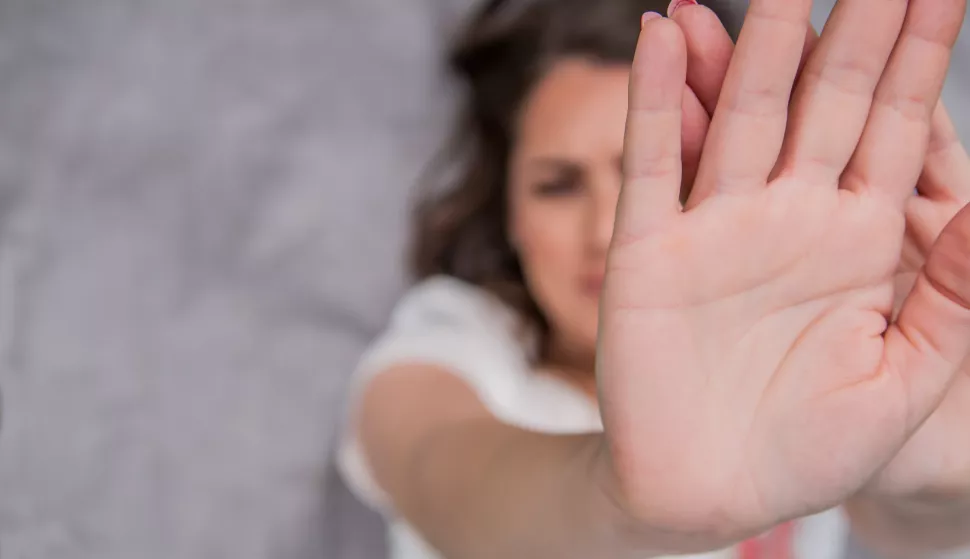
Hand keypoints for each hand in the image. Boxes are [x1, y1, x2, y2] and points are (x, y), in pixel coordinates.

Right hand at [595, 0, 969, 547]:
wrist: (707, 494)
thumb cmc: (809, 449)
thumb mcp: (906, 380)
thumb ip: (954, 295)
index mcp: (857, 242)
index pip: (896, 126)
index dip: (921, 57)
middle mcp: (787, 217)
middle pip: (825, 100)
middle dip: (855, 26)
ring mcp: (714, 228)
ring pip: (739, 115)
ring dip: (757, 44)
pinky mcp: (647, 253)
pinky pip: (650, 166)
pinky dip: (650, 104)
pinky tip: (655, 40)